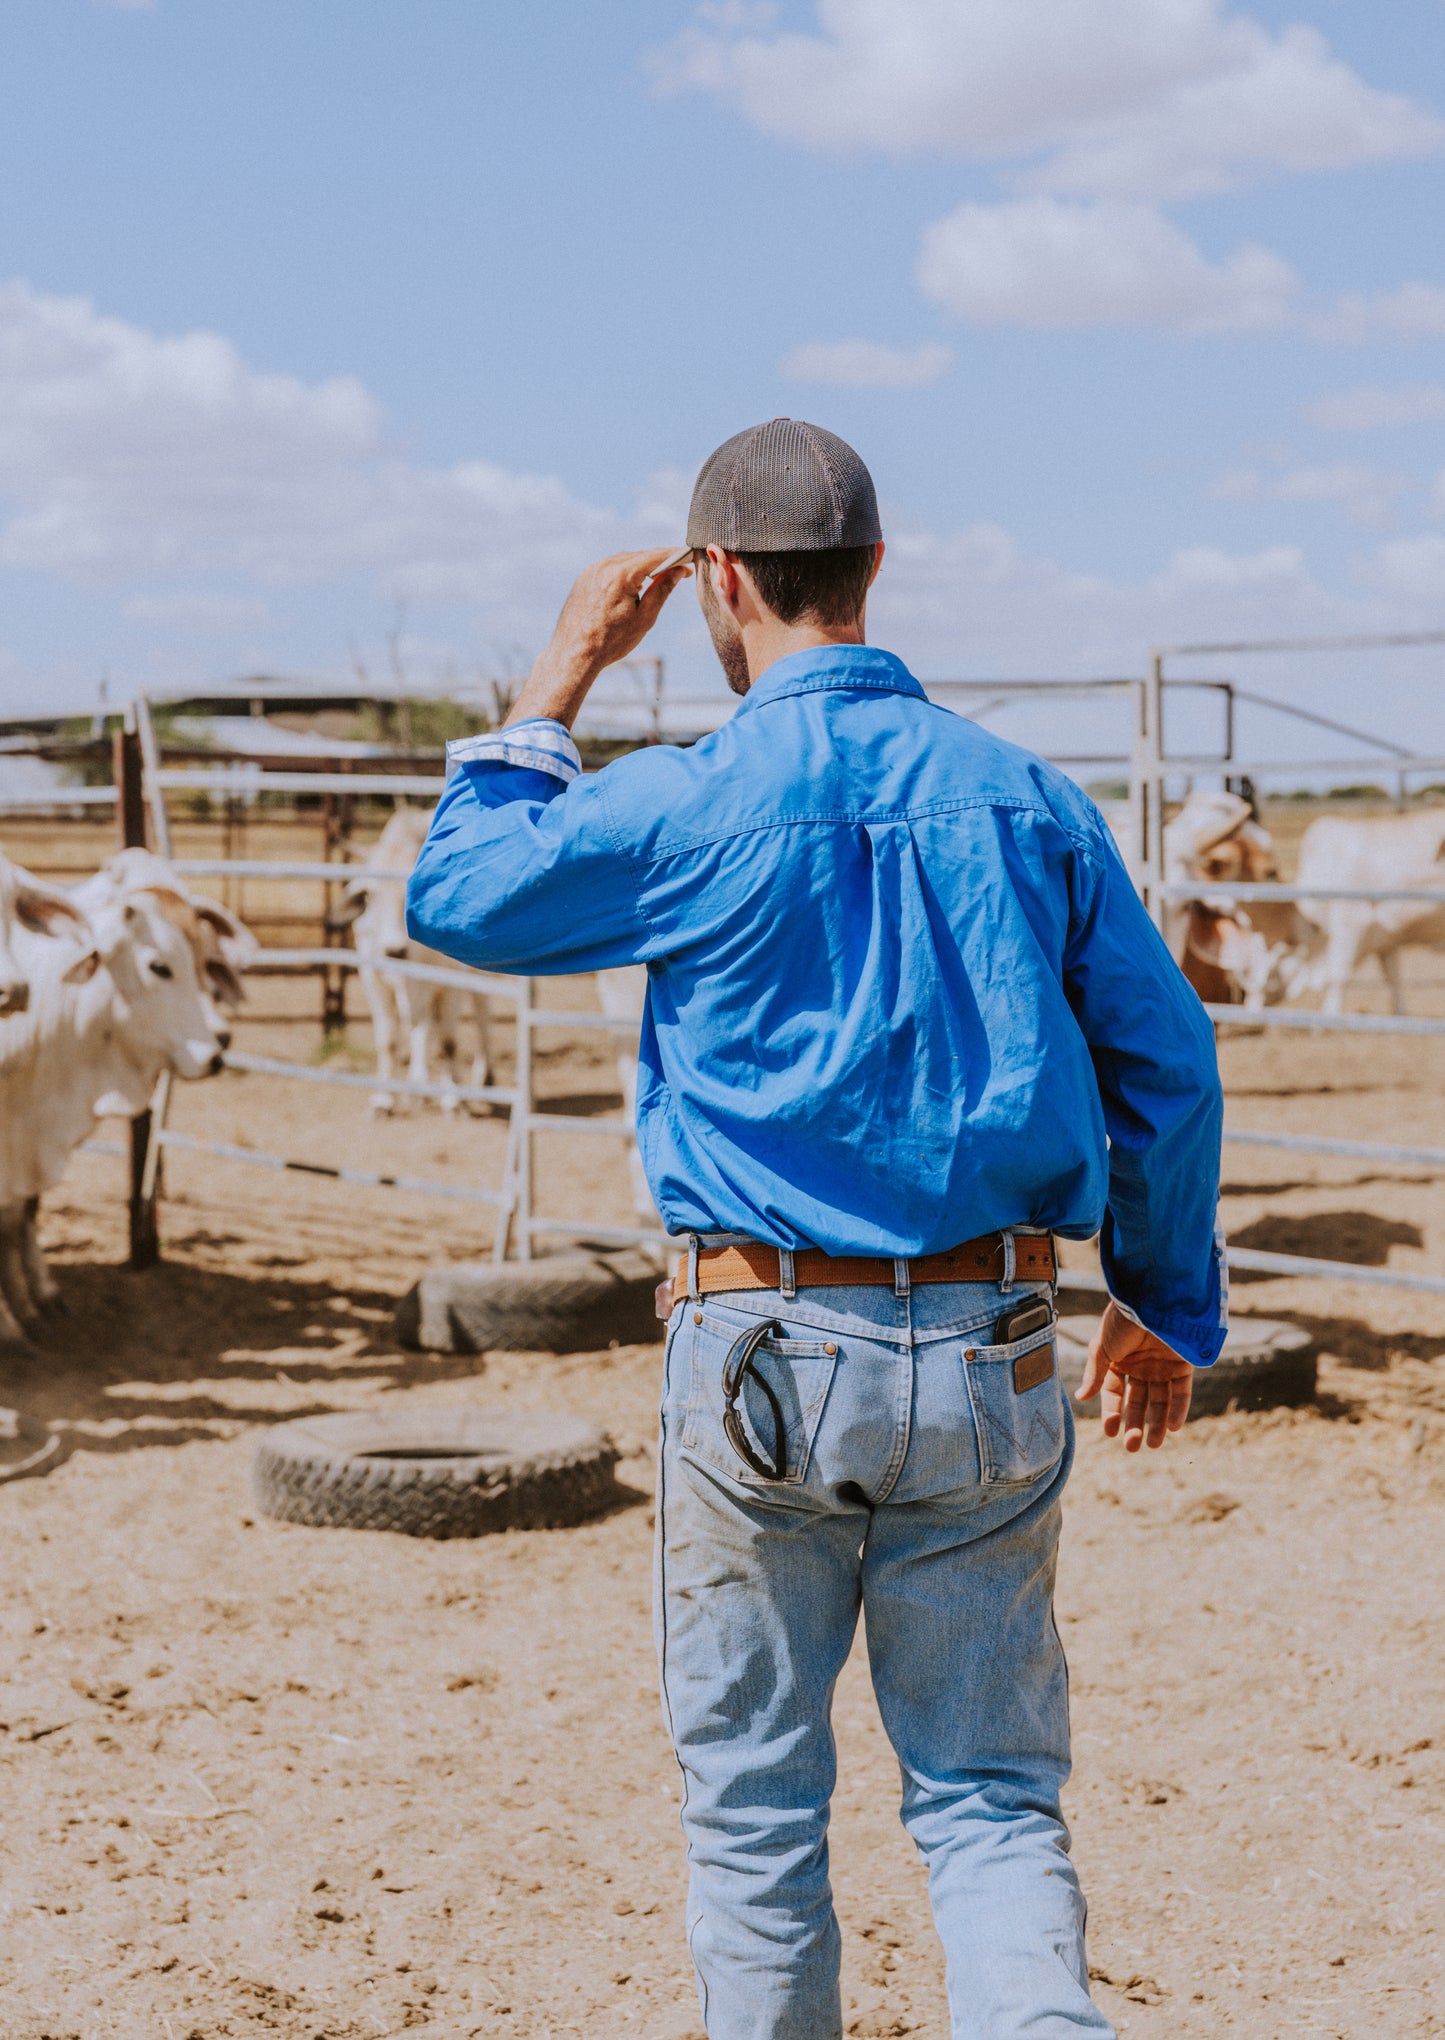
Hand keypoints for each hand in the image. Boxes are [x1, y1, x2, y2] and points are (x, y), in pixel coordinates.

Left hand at [505, 547, 693, 730]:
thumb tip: (678, 571)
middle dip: (660, 562)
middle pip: (640, 556)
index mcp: (621, 575)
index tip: (689, 562)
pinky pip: (609, 569)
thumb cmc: (611, 642)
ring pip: (624, 561)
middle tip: (678, 573)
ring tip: (657, 580)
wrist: (574, 655)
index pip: (655, 556)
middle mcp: (604, 567)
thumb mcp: (644, 618)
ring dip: (642, 567)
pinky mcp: (583, 579)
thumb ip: (662, 590)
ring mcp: (591, 571)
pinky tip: (633, 585)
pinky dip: (624, 573)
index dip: (675, 557)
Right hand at [1077, 1301, 1192, 1450]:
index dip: (1112, 1412)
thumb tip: (1081, 1397)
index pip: (1114, 1392)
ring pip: (1160, 1401)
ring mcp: (1162, 1366)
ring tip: (1153, 1444)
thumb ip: (1094, 1374)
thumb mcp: (1101, 1348)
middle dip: (1135, 1424)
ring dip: (1157, 1423)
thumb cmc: (1122, 1320)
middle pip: (1138, 1401)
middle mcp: (1141, 1365)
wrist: (1152, 1300)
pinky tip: (1171, 1427)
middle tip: (1133, 1447)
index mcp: (1118, 1360)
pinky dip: (1177, 1410)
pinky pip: (1181, 1392)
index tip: (1110, 1433)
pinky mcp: (1183, 1364)